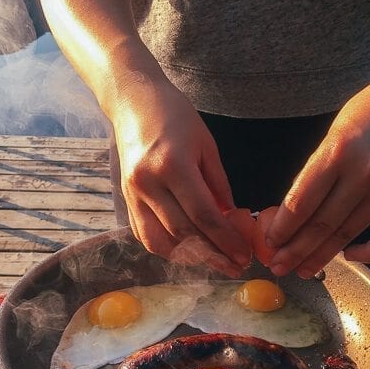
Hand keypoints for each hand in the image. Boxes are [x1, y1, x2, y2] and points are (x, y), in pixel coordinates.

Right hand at [111, 73, 251, 275]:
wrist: (133, 102)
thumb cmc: (176, 117)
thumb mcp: (206, 144)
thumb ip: (218, 184)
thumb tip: (231, 219)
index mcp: (173, 165)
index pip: (204, 215)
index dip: (226, 241)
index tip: (244, 256)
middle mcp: (149, 183)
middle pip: (184, 233)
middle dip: (212, 255)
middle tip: (235, 266)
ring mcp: (133, 193)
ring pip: (161, 241)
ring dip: (189, 257)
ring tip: (214, 261)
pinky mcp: (125, 199)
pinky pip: (145, 235)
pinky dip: (168, 247)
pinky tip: (188, 251)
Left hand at [265, 78, 369, 276]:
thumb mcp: (334, 133)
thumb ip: (318, 171)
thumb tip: (294, 211)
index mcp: (337, 151)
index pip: (301, 201)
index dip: (283, 228)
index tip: (270, 243)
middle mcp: (364, 172)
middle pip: (322, 223)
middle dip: (296, 250)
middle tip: (278, 267)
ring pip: (348, 233)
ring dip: (322, 256)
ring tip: (304, 270)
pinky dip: (368, 253)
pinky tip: (349, 256)